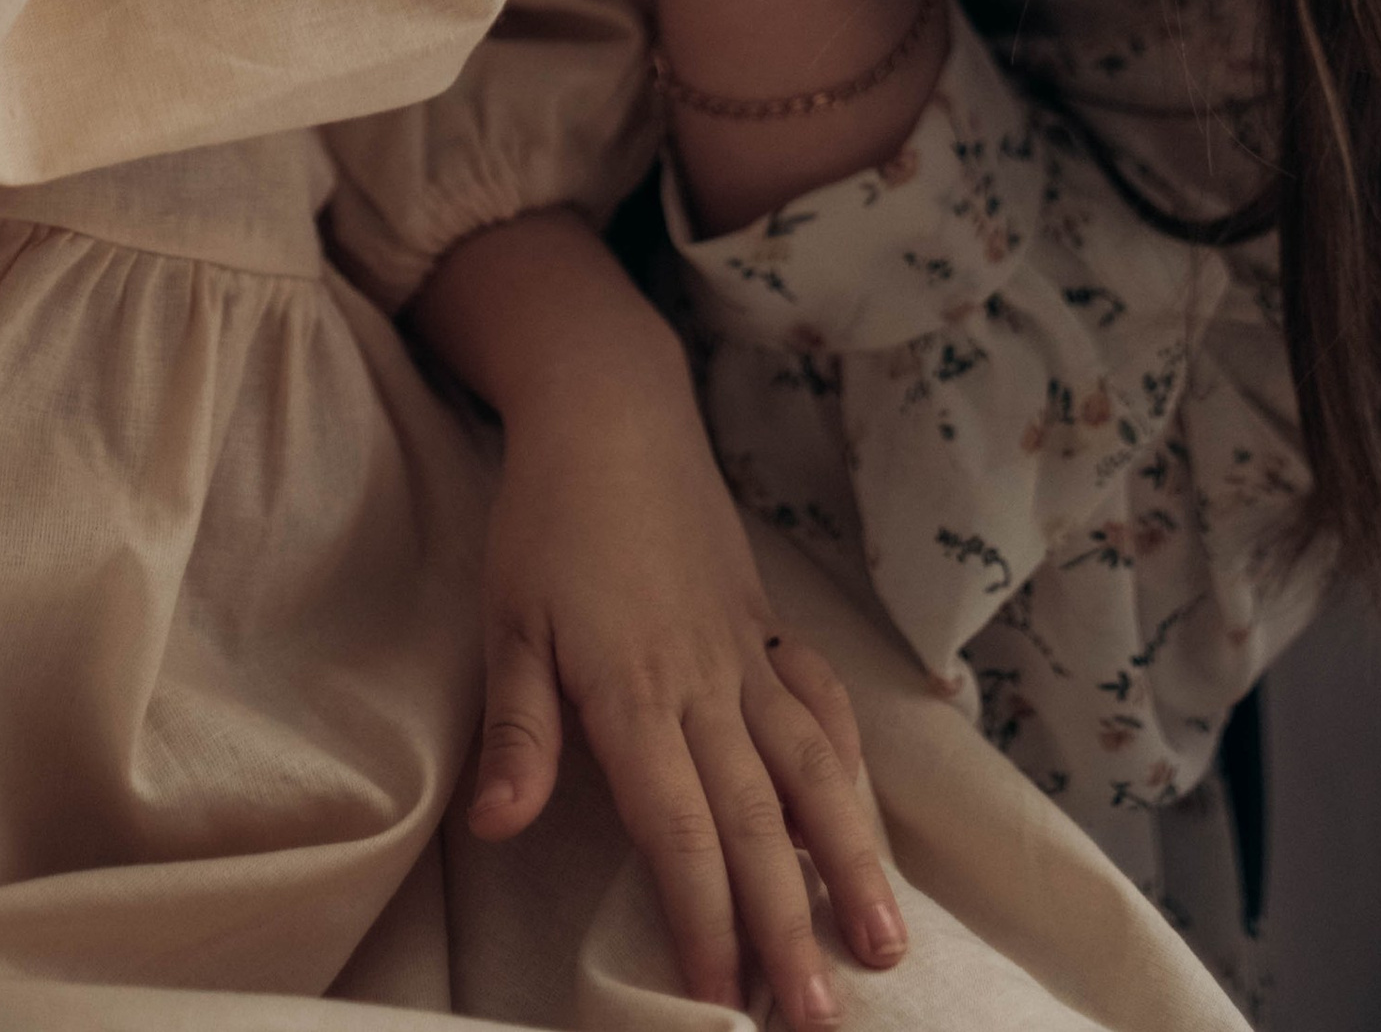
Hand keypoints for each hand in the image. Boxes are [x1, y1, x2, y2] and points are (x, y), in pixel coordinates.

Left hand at [423, 216, 901, 1027]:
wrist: (612, 410)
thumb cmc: (546, 520)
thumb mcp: (509, 622)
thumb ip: (518, 733)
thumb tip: (496, 828)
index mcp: (636, 693)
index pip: (680, 830)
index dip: (706, 918)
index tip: (726, 1000)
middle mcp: (707, 684)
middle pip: (759, 820)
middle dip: (790, 925)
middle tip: (818, 1017)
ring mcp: (749, 653)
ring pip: (813, 770)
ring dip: (850, 859)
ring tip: (883, 943)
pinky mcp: (769, 625)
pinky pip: (822, 705)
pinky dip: (850, 766)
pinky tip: (864, 818)